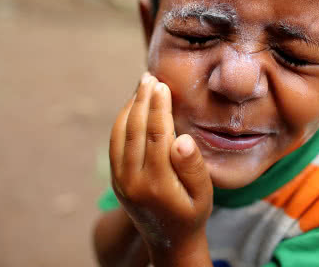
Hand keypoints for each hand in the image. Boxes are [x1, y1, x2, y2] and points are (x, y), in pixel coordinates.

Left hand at [109, 72, 212, 261]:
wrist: (168, 240)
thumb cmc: (191, 213)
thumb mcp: (203, 195)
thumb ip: (192, 167)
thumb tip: (181, 138)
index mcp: (156, 183)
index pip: (155, 134)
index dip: (158, 106)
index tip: (162, 85)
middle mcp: (132, 180)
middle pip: (134, 129)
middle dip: (141, 100)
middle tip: (148, 77)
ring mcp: (120, 180)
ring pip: (120, 133)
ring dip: (129, 107)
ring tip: (140, 86)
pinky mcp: (115, 178)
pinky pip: (115, 142)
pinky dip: (121, 120)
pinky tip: (132, 106)